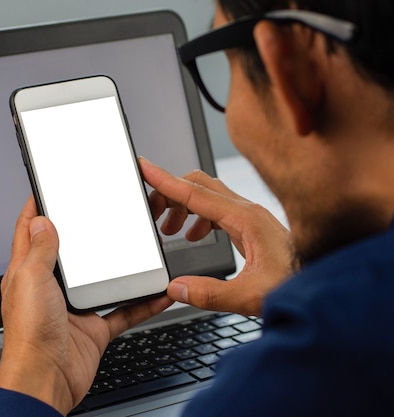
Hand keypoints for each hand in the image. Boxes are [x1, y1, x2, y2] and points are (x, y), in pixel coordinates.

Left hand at [0, 196, 173, 414]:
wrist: (46, 381)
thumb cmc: (29, 335)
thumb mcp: (31, 279)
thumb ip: (40, 250)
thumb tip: (42, 221)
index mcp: (29, 273)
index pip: (30, 233)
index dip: (38, 209)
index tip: (48, 191)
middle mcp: (51, 289)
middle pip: (71, 254)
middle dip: (85, 235)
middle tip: (102, 215)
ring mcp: (74, 309)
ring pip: (101, 281)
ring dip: (118, 268)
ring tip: (135, 249)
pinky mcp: (94, 328)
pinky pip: (123, 311)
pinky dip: (142, 302)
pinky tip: (158, 293)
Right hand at [139, 157, 291, 316]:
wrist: (328, 284)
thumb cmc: (299, 285)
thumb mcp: (250, 296)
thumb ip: (209, 294)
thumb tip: (176, 288)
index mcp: (245, 219)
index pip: (195, 193)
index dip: (165, 180)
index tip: (145, 167)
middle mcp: (248, 211)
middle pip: (199, 186)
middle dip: (170, 194)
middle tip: (150, 212)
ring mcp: (251, 216)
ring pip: (207, 196)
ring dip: (183, 207)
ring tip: (170, 229)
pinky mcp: (252, 225)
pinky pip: (217, 209)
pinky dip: (198, 216)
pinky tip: (194, 235)